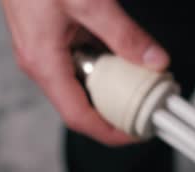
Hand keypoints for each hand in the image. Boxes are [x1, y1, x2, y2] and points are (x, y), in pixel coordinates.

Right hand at [0, 0, 169, 145]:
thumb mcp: (89, 2)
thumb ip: (124, 34)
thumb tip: (155, 62)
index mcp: (43, 62)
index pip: (78, 117)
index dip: (110, 132)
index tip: (137, 134)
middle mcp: (38, 62)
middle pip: (81, 104)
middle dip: (116, 111)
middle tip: (148, 109)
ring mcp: (41, 51)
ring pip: (81, 83)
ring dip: (111, 86)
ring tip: (141, 84)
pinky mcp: (48, 38)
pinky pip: (78, 63)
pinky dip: (102, 65)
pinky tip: (122, 56)